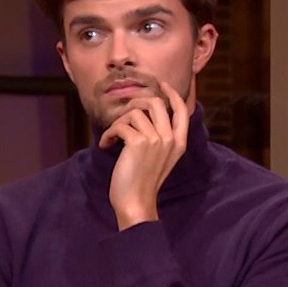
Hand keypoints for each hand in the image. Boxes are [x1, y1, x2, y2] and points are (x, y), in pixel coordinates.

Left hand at [99, 82, 189, 228]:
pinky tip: (106, 145)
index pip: (181, 109)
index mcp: (179, 142)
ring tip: (113, 137)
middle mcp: (170, 138)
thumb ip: (161, 138)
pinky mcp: (138, 142)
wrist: (136, 202)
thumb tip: (145, 115)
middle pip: (155, 102)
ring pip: (134, 112)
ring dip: (118, 122)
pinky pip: (119, 125)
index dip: (171, 93)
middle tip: (124, 116)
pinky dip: (108, 134)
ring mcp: (156, 139)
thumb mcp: (160, 158)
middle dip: (136, 104)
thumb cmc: (144, 182)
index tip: (160, 84)